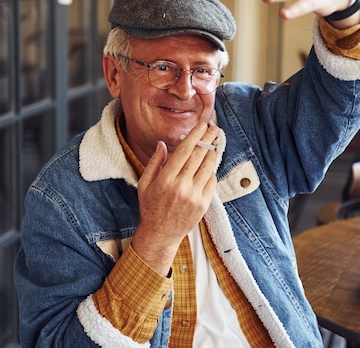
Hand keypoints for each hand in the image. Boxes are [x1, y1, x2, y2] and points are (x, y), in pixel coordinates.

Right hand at [131, 123, 218, 274]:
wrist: (160, 234)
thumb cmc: (150, 207)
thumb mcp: (145, 184)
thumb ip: (155, 162)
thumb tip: (163, 144)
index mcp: (165, 179)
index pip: (184, 151)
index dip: (195, 135)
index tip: (202, 125)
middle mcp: (181, 187)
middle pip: (199, 156)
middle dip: (209, 139)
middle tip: (214, 128)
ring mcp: (194, 196)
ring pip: (208, 167)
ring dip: (213, 153)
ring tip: (214, 143)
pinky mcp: (203, 205)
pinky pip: (211, 182)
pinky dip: (211, 171)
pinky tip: (209, 166)